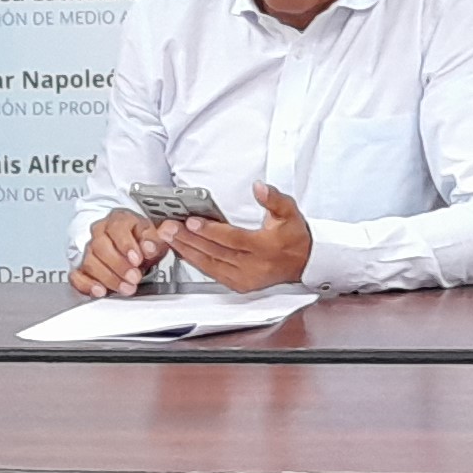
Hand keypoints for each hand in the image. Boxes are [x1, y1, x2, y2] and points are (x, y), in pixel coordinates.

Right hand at [75, 208, 166, 297]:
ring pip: (90, 262)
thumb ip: (154, 241)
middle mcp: (99, 233)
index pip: (117, 228)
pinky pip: (77, 276)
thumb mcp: (153, 238)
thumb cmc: (140, 241)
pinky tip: (100, 291)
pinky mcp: (81, 268)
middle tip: (134, 277)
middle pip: (100, 246)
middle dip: (119, 265)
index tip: (137, 259)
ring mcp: (88, 250)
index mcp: (118, 221)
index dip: (126, 245)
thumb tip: (150, 247)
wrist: (132, 248)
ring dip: (108, 278)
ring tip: (126, 287)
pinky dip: (87, 285)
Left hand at [168, 184, 312, 293]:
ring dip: (187, 250)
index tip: (191, 221)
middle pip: (215, 252)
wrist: (303, 261)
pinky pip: (211, 272)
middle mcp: (253, 266)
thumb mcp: (289, 211)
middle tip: (169, 228)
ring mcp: (244, 278)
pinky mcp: (238, 285)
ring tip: (169, 237)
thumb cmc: (293, 236)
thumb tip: (259, 187)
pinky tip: (182, 250)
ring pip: (209, 264)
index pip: (233, 239)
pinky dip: (194, 260)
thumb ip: (273, 198)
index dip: (211, 230)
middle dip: (189, 239)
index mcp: (265, 248)